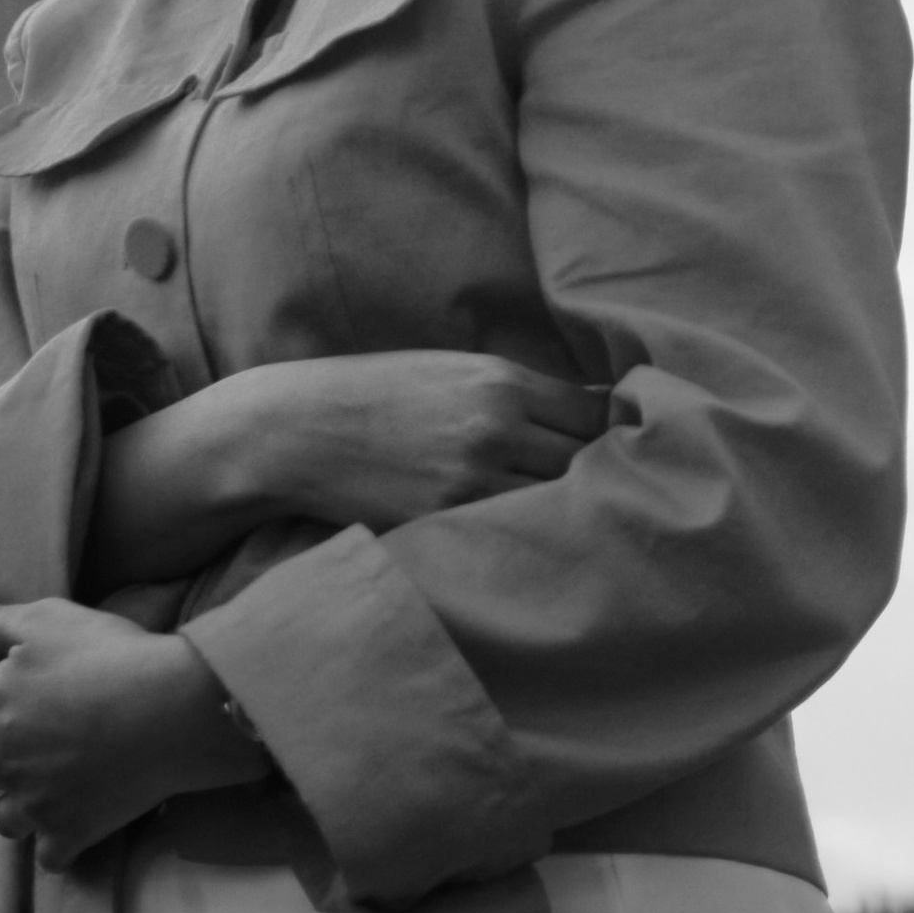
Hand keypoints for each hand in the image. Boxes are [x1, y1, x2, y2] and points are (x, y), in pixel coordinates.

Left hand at [0, 598, 266, 865]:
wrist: (167, 710)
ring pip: (0, 818)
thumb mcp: (45, 619)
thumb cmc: (106, 654)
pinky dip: (53, 841)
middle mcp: (2, 760)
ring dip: (8, 801)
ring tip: (29, 785)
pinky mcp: (71, 832)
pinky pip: (47, 855)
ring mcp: (35, 803)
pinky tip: (65, 821)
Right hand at [228, 350, 606, 531]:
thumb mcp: (453, 370)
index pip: (596, 414)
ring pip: (558, 505)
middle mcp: (497, 427)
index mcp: (501, 381)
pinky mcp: (450, 522)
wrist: (303, 430)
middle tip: (599, 494)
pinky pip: (516, 536)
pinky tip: (527, 542)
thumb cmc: (381, 393)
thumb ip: (519, 391)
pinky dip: (527, 538)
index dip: (610, 434)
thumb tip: (597, 410)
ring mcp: (474, 480)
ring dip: (566, 514)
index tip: (609, 449)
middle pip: (588, 463)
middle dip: (597, 477)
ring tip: (565, 523)